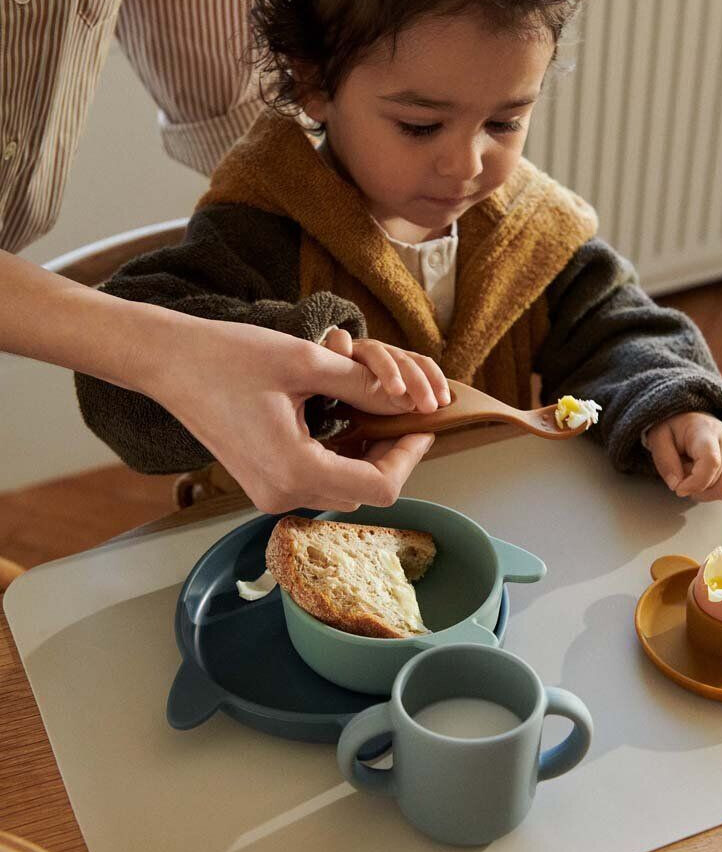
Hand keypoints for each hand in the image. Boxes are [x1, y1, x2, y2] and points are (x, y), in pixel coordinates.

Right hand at [0, 253, 435, 515]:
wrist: (169, 363)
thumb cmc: (230, 356)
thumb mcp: (306, 363)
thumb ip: (363, 385)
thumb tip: (410, 399)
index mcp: (295, 471)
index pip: (380, 486)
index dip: (410, 455)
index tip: (422, 422)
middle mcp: (282, 495)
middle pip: (364, 493)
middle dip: (391, 455)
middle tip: (402, 414)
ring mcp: (268, 494)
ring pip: (342, 490)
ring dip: (365, 457)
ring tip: (373, 413)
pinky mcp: (260, 485)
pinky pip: (316, 482)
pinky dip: (339, 458)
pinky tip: (342, 422)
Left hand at [645, 411, 721, 500]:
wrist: (690, 419)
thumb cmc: (673, 428)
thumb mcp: (658, 438)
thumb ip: (664, 461)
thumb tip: (676, 485)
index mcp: (706, 431)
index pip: (711, 462)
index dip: (695, 482)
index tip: (679, 489)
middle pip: (715, 480)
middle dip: (693, 485)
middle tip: (680, 470)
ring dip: (703, 491)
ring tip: (690, 474)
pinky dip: (710, 491)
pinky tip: (700, 477)